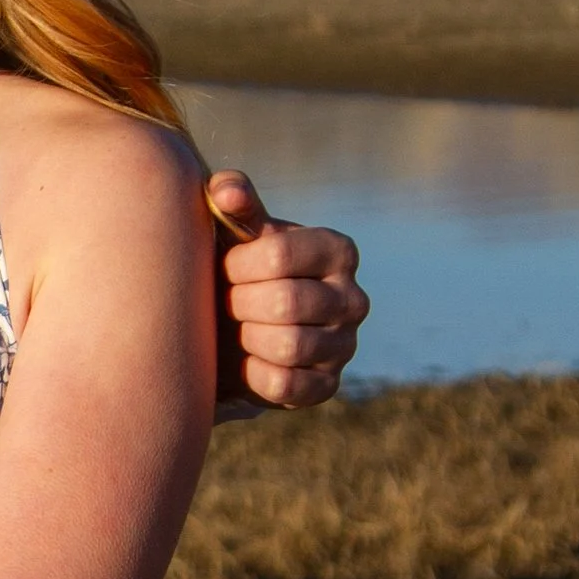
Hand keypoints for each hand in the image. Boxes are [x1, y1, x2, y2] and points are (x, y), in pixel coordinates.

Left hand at [206, 171, 368, 412]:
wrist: (238, 325)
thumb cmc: (240, 267)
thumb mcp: (238, 230)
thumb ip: (234, 202)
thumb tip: (227, 191)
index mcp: (338, 250)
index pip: (278, 255)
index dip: (237, 264)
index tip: (224, 268)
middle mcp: (354, 298)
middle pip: (285, 303)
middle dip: (239, 303)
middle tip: (224, 302)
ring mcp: (346, 345)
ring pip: (289, 347)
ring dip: (246, 338)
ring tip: (235, 328)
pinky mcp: (328, 385)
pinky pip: (286, 386)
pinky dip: (254, 375)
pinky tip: (244, 359)